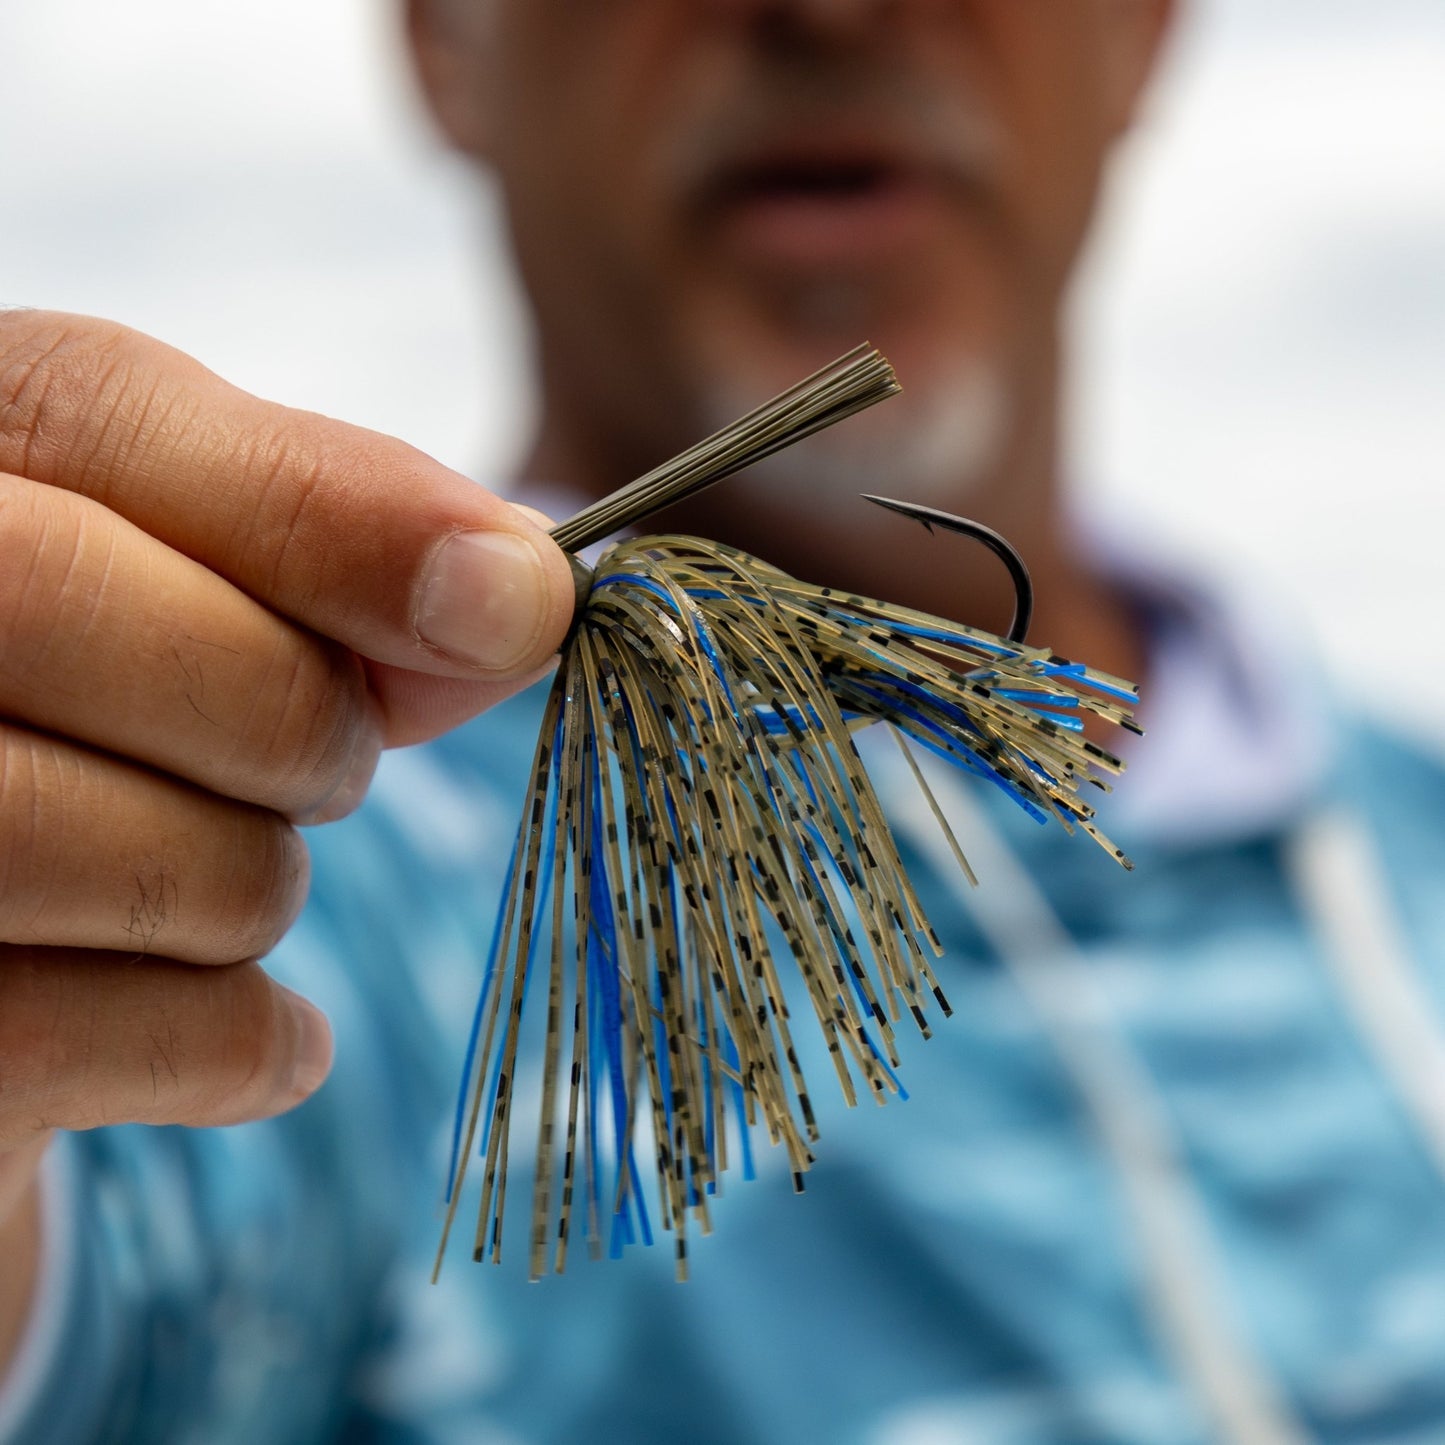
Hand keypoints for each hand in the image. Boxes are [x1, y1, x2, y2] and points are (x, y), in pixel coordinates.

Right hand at [0, 312, 575, 1352]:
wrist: (8, 952)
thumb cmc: (102, 752)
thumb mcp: (195, 610)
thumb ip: (329, 566)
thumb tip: (519, 594)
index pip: (92, 411)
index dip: (335, 507)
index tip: (526, 594)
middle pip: (66, 601)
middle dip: (286, 708)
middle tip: (326, 765)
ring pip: (119, 839)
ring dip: (251, 882)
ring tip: (217, 882)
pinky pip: (115, 1037)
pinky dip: (240, 1041)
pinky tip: (222, 1017)